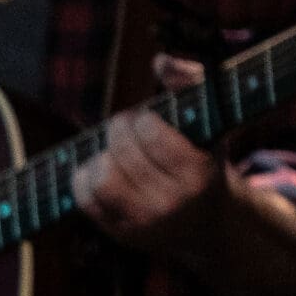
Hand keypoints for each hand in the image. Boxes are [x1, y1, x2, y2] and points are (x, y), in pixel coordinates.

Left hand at [70, 76, 232, 263]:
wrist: (209, 224)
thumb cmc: (206, 158)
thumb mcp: (211, 119)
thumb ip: (191, 81)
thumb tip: (160, 60)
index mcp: (199, 174)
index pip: (150, 132)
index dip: (142, 118)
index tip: (147, 118)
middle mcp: (172, 203)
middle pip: (123, 151)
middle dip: (120, 130)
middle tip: (125, 127)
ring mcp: (145, 223)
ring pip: (102, 178)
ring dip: (102, 155)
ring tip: (115, 150)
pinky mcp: (122, 234)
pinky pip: (86, 199)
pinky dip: (84, 177)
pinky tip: (99, 168)